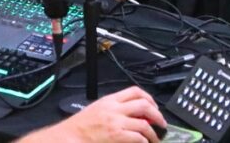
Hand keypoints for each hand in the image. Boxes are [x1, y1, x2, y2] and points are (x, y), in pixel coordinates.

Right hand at [27, 87, 165, 142]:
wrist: (68, 137)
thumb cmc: (79, 127)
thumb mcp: (97, 110)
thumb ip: (113, 109)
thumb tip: (131, 114)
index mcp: (109, 100)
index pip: (134, 91)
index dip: (149, 98)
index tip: (154, 106)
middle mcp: (114, 109)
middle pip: (144, 104)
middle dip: (157, 113)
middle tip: (161, 122)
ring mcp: (116, 122)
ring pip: (144, 122)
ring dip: (154, 132)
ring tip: (156, 138)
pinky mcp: (116, 136)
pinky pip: (138, 136)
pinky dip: (144, 140)